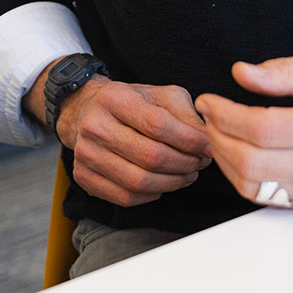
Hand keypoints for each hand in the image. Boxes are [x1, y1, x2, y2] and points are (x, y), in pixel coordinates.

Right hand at [53, 75, 211, 206]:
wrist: (86, 112)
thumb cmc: (130, 104)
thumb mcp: (160, 96)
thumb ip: (186, 115)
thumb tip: (206, 141)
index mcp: (114, 98)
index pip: (158, 125)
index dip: (190, 140)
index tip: (207, 147)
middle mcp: (95, 126)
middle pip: (150, 157)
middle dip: (185, 164)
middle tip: (199, 163)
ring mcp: (86, 154)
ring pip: (139, 182)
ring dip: (172, 183)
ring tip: (187, 174)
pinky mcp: (84, 177)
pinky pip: (126, 197)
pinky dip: (152, 194)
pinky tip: (163, 183)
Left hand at [195, 45, 292, 212]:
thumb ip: (290, 68)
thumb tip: (243, 74)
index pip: (263, 129)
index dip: (225, 114)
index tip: (209, 99)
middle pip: (252, 165)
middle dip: (218, 138)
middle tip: (209, 115)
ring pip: (255, 189)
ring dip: (226, 161)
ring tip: (221, 133)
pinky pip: (271, 200)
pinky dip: (246, 178)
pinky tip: (243, 151)